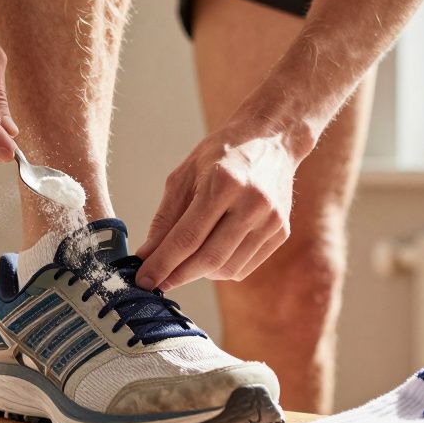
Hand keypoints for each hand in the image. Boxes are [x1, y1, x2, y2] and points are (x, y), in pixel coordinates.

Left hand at [135, 124, 301, 290]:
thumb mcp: (184, 176)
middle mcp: (252, 204)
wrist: (271, 140)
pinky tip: (208, 257)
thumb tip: (147, 255)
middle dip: (177, 275)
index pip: (188, 237)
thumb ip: (165, 218)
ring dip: (198, 274)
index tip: (144, 280)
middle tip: (157, 282)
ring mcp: (270, 220)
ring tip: (182, 264)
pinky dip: (220, 270)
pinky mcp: (280, 232)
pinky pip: (244, 267)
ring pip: (227, 268)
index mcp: (225, 184)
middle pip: (209, 258)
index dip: (163, 263)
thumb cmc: (222, 154)